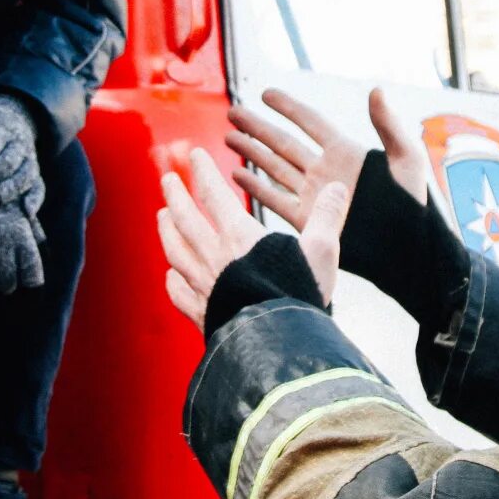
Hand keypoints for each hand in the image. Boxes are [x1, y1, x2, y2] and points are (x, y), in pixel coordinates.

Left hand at [0, 96, 43, 209]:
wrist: (15, 118)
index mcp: (3, 126)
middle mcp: (20, 142)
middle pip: (9, 161)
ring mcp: (29, 158)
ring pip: (26, 175)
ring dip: (11, 189)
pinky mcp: (35, 173)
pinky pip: (39, 186)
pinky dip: (35, 200)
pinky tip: (27, 212)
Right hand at [0, 177, 44, 295]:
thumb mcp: (21, 212)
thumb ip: (35, 234)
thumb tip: (46, 257)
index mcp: (20, 235)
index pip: (31, 274)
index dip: (30, 283)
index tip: (25, 282)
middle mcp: (0, 243)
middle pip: (7, 284)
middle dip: (6, 286)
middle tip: (3, 283)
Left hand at [159, 148, 348, 326]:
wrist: (278, 344)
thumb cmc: (300, 294)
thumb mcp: (322, 250)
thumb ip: (326, 216)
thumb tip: (337, 186)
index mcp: (239, 237)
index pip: (214, 195)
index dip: (203, 172)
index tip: (195, 155)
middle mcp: (214, 257)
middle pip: (185, 219)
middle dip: (175, 195)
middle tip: (167, 179)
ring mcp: (203, 286)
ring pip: (176, 251)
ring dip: (167, 230)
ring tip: (161, 215)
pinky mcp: (201, 313)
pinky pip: (179, 292)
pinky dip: (172, 279)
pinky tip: (171, 274)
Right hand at [226, 87, 427, 233]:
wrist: (406, 252)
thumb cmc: (414, 205)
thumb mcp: (407, 159)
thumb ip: (389, 125)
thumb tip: (376, 89)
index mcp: (345, 152)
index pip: (310, 122)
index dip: (288, 107)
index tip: (265, 94)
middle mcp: (326, 170)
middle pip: (284, 142)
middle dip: (258, 127)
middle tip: (232, 111)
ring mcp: (315, 196)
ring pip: (275, 168)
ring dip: (252, 153)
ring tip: (228, 138)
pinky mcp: (309, 220)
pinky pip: (277, 200)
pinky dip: (257, 188)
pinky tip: (237, 175)